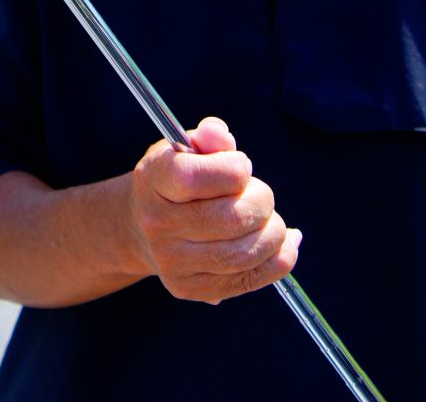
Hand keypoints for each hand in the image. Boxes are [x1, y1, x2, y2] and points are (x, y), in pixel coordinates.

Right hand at [128, 116, 300, 303]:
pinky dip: (279, 260)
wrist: (141, 226)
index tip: (241, 166)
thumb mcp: (185, 148)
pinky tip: (284, 242)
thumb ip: (209, 137)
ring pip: (243, 255)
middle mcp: (158, 225)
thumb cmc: (175, 177)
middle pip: (230, 219)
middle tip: (261, 194)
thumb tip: (220, 136)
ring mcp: (173, 263)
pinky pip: (249, 280)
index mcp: (154, 180)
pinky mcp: (191, 289)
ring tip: (270, 219)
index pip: (195, 179)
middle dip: (262, 201)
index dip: (233, 170)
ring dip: (273, 233)